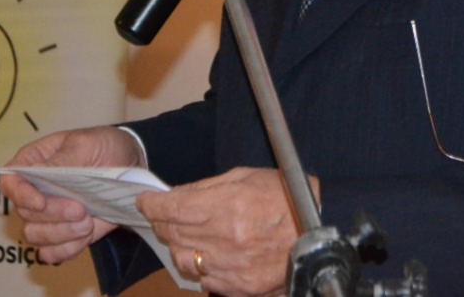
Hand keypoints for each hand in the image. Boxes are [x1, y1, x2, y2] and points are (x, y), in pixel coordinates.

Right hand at [0, 125, 144, 262]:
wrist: (131, 166)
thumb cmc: (105, 146)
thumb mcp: (87, 144)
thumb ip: (63, 160)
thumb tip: (38, 172)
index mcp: (34, 162)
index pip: (10, 181)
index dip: (20, 194)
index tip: (40, 202)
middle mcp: (35, 191)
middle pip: (24, 213)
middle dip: (54, 216)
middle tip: (81, 211)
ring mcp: (48, 215)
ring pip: (35, 235)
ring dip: (61, 234)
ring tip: (88, 223)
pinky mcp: (64, 234)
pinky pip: (51, 253)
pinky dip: (67, 249)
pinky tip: (85, 237)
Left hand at [138, 167, 317, 296]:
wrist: (318, 232)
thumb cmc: (286, 199)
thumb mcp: (247, 177)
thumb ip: (207, 188)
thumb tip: (177, 195)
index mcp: (228, 207)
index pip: (173, 208)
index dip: (152, 204)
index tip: (145, 201)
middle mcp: (225, 240)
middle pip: (173, 233)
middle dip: (162, 221)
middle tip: (161, 214)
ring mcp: (231, 267)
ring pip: (182, 258)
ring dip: (177, 244)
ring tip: (184, 234)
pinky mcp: (239, 286)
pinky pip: (204, 278)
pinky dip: (199, 265)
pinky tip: (207, 252)